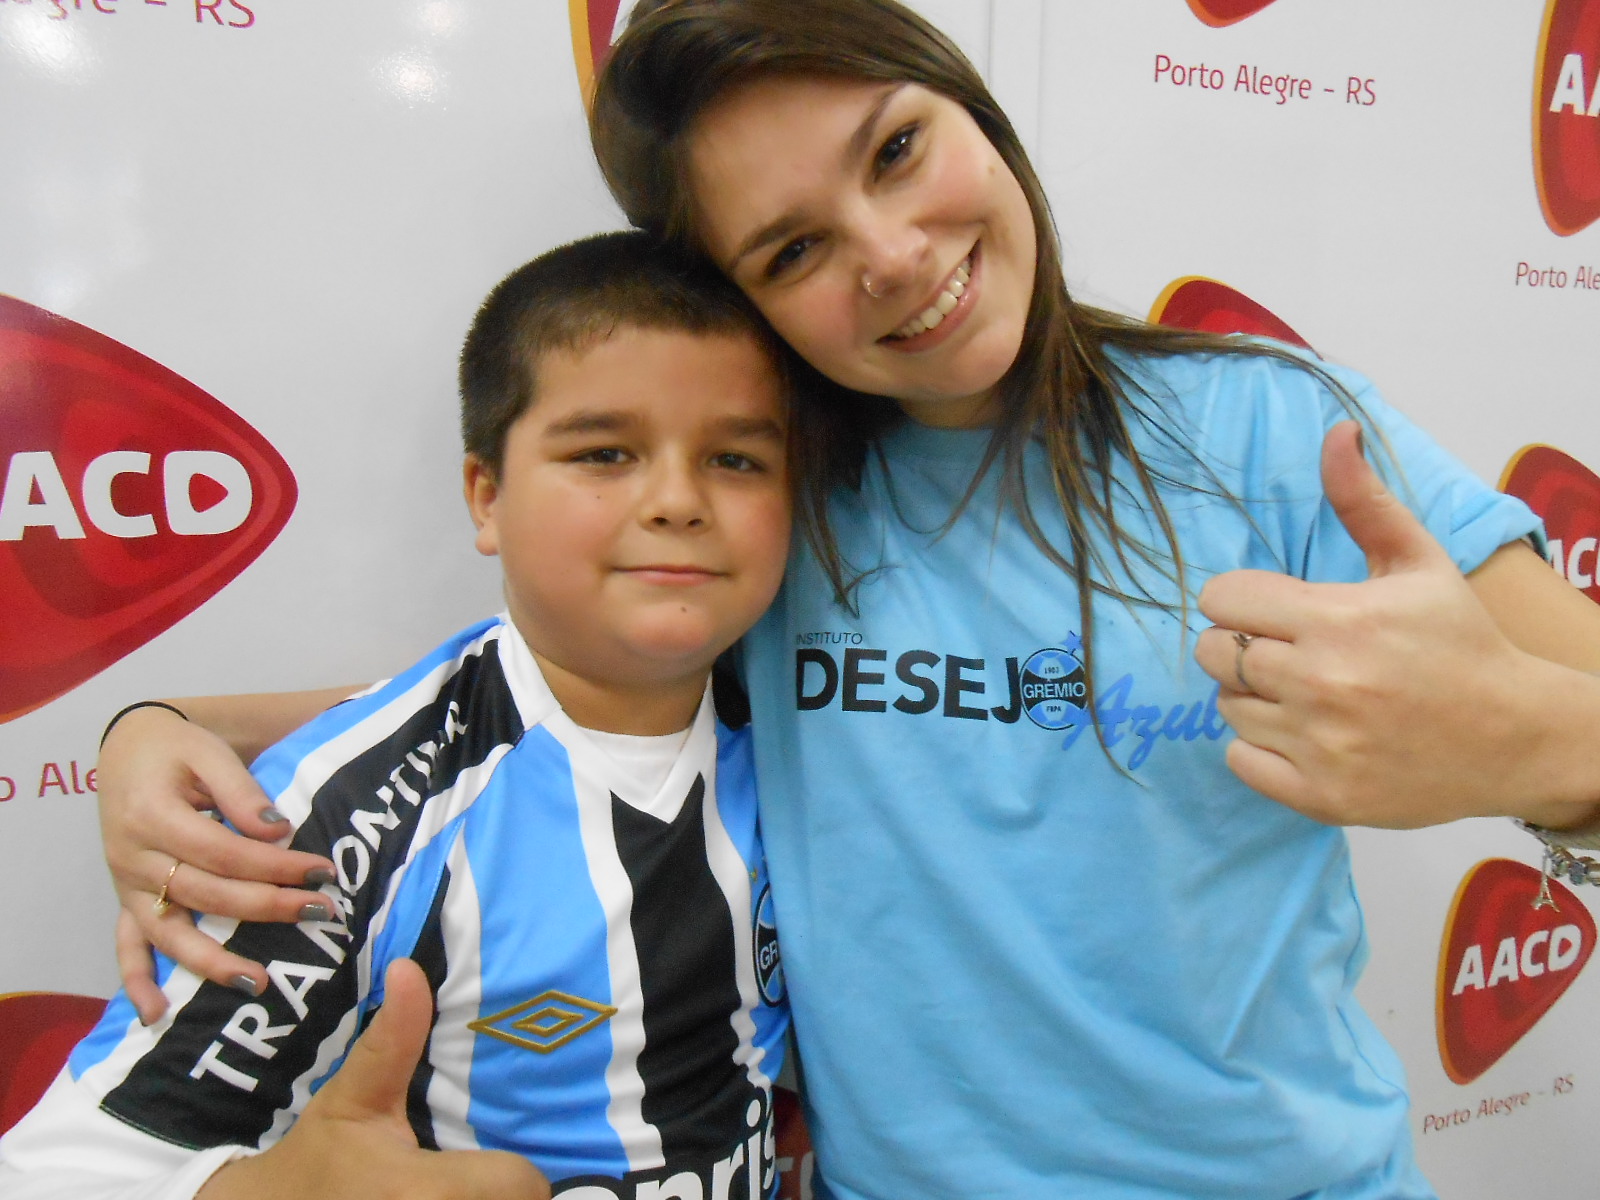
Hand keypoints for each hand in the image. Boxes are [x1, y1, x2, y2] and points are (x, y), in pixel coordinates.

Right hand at [99, 705, 336, 1020]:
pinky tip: (156, 1014)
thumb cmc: (178, 750)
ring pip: (169, 932)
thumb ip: (240, 790)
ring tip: (258, 983)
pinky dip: (137, 981)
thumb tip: (276, 830)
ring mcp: (127, 885)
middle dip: (267, 907)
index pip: (224, 852)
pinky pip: (125, 946)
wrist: (129, 749)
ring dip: (213, 962)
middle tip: (320, 911)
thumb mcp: (209, 754)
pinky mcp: (125, 900)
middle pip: (207, 893)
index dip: (274, 865)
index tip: (322, 871)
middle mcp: (134, 858)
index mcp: (153, 816)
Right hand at [197, 960, 550, 1199]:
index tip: (500, 1156)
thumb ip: (392, 1040)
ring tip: (475, 1189)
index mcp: (422, 1189)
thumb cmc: (316, 1158)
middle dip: (505, 1193)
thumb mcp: (351, 1097)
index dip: (519, 1172)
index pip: (520, 1184)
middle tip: (487, 1171)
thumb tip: (408, 969)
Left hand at [1194, 421, 1555, 826]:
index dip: (1238, 599)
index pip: (1220, 598)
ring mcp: (1320, 744)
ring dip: (1254, 696)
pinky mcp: (1321, 795)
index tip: (1272, 608)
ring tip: (1306, 692)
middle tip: (1286, 651)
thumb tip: (1335, 432)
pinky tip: (1302, 733)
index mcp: (1338, 620)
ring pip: (1226, 706)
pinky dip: (1259, 747)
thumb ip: (1363, 501)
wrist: (1516, 736)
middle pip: (1212, 652)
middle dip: (1239, 644)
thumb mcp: (1418, 562)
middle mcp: (1322, 683)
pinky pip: (1239, 761)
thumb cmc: (1460, 641)